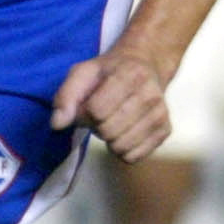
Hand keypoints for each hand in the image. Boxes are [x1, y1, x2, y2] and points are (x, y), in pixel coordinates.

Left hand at [50, 45, 171, 165]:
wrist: (146, 65)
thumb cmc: (110, 71)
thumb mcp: (83, 73)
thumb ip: (66, 96)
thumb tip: (57, 124)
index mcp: (131, 75)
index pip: (96, 111)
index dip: (83, 113)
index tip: (86, 106)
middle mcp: (151, 95)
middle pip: (108, 131)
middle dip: (96, 127)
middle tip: (100, 115)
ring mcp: (161, 114)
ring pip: (120, 147)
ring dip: (108, 140)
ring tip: (112, 121)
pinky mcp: (165, 131)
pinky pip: (133, 157)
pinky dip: (122, 150)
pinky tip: (124, 131)